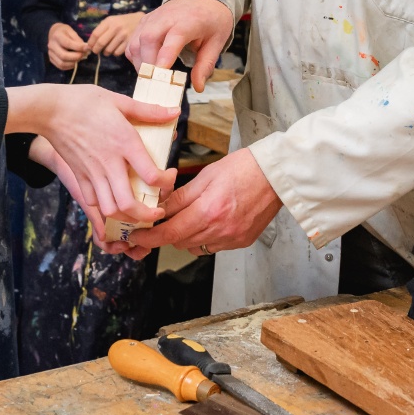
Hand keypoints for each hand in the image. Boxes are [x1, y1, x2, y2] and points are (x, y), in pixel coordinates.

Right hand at [4, 83, 178, 230]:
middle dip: (147, 215)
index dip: (165, 183)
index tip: (170, 177)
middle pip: (128, 204)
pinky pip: (92, 202)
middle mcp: (109, 163)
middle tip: (157, 211)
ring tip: (137, 211)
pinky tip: (114, 202)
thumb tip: (175, 111)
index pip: (150, 175)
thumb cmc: (84, 102)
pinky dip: (104, 209)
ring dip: (126, 216)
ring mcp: (92, 173)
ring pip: (109, 209)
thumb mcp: (119, 101)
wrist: (49, 109)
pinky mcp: (79, 176)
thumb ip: (148, 111)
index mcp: (124, 143)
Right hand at [47, 23, 88, 71]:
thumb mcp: (71, 31)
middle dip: (76, 57)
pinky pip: (61, 66)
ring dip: (73, 63)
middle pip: (64, 56)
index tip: (87, 48)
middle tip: (85, 55)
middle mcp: (51, 45)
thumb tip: (86, 49)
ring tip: (81, 58)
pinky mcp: (51, 59)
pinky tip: (75, 61)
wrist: (54, 33)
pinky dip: (70, 66)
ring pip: (62, 63)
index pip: (67, 43)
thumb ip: (78, 40)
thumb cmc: (64, 32)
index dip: (78, 47)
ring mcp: (50, 53)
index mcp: (57, 36)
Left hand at [88, 13, 142, 60]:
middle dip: (96, 49)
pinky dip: (114, 53)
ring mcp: (123, 35)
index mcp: (109, 21)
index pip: (96, 34)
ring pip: (108, 49)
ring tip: (107, 50)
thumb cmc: (122, 22)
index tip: (89, 47)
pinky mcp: (129, 42)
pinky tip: (116, 49)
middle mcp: (116, 27)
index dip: (91, 42)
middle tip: (96, 51)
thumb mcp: (111, 21)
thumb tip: (90, 44)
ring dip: (105, 52)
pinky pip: (117, 52)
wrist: (140, 21)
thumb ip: (101, 30)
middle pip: (101, 43)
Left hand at [124, 148, 280, 257]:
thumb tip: (159, 208)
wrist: (277, 174)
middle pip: (180, 242)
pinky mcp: (242, 242)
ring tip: (194, 215)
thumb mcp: (206, 176)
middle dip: (168, 232)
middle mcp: (219, 229)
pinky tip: (213, 219)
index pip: (169, 233)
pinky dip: (206, 236)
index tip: (137, 237)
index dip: (149, 238)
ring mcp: (232, 239)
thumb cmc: (244, 168)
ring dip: (187, 235)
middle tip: (165, 218)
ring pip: (195, 246)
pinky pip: (214, 246)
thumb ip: (181, 196)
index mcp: (208, 211)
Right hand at [127, 0, 234, 90]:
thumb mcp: (217, 41)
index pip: (175, 35)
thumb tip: (198, 87)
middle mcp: (167, 17)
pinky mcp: (145, 21)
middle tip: (155, 82)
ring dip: (140, 62)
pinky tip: (146, 64)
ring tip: (150, 76)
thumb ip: (205, 64)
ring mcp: (153, 18)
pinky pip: (133, 39)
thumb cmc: (211, 20)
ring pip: (136, 40)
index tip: (162, 70)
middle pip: (148, 38)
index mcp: (190, 21)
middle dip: (148, 63)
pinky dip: (135, 55)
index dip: (166, 53)